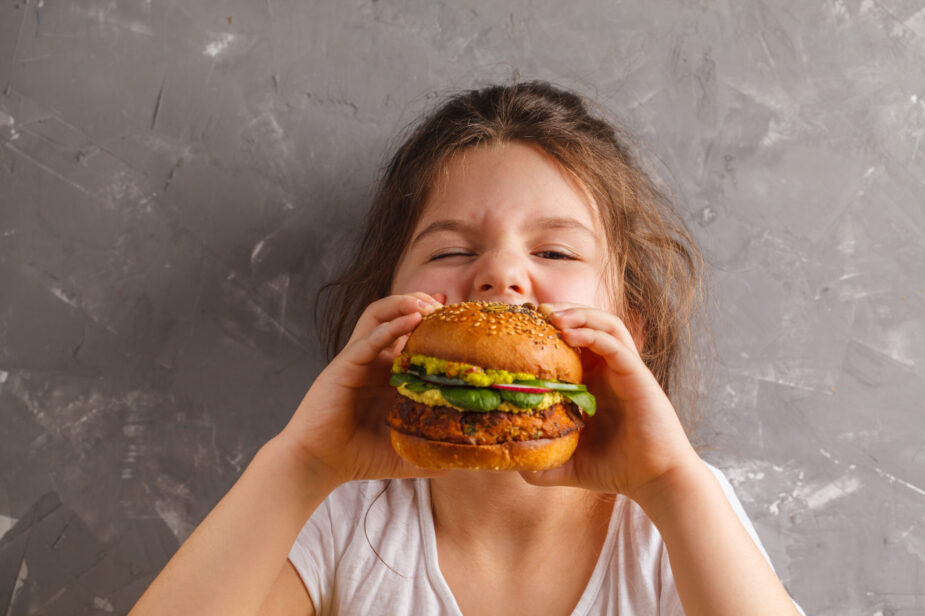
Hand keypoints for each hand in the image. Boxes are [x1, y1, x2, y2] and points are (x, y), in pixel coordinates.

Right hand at [278, 292, 446, 487]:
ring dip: (404, 303)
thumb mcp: (408, 452)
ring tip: (428, 304)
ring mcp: (359, 360)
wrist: (320, 465)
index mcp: (390, 375)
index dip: (436, 323)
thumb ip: (436, 451)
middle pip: (398, 316)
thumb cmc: (361, 457)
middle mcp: (375, 361)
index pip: (414, 336)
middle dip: (423, 304)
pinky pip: (368, 338)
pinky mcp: (344, 365)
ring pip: (379, 315)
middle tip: (447, 306)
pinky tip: (412, 319)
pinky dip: (390, 326)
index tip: (462, 317)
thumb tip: (472, 458)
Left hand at [519, 303, 700, 500]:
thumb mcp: (567, 465)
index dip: (548, 329)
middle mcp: (609, 371)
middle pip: (588, 323)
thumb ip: (540, 460)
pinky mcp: (638, 376)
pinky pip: (616, 344)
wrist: (655, 480)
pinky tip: (569, 334)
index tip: (522, 326)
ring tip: (552, 315)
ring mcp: (625, 370)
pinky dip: (592, 333)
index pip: (572, 342)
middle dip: (562, 311)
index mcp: (593, 383)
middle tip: (534, 311)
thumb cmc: (616, 470)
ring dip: (579, 314)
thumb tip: (508, 460)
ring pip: (606, 324)